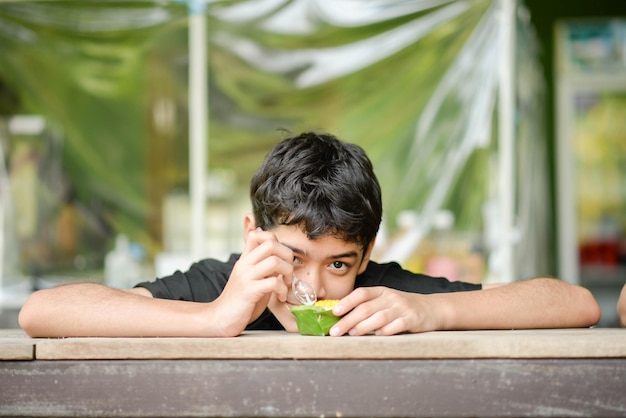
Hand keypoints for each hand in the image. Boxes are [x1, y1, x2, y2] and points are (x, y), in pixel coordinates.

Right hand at [211, 228, 293, 335]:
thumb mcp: (252, 279)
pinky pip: (273, 282)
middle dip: (287, 255)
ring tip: (286, 284)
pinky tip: (280, 297)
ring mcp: (246, 277)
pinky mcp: (249, 292)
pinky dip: (282, 289)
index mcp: (245, 259)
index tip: (281, 257)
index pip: (257, 234)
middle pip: (271, 243)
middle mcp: (244, 264)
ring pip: (274, 261)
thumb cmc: (240, 301)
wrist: (220, 319)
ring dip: (287, 272)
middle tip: (289, 271)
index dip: (275, 241)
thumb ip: (264, 268)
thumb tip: (281, 258)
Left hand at [329, 287, 444, 335]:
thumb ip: (369, 307)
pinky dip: (385, 331)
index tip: (334, 312)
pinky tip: (377, 336)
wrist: (433, 309)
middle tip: (335, 331)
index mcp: (382, 291)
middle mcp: (391, 297)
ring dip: (363, 326)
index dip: (347, 302)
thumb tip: (342, 319)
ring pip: (379, 317)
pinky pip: (397, 325)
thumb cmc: (402, 308)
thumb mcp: (386, 302)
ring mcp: (402, 307)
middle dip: (348, 320)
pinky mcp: (413, 319)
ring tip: (352, 334)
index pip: (361, 293)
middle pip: (366, 308)